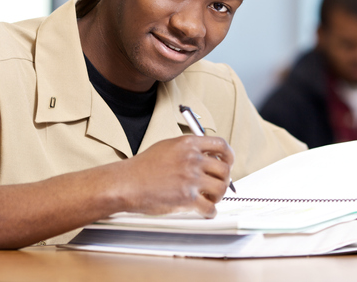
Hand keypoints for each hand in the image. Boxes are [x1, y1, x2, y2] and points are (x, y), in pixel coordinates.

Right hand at [116, 135, 234, 217]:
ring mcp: (190, 179)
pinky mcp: (186, 198)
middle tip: (218, 184)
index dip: (229, 155)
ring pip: (220, 188)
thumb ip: (188, 149)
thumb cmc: (142, 167)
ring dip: (218, 196)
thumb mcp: (167, 146)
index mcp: (188, 144)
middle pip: (224, 169)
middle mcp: (192, 159)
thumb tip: (205, 155)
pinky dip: (210, 212)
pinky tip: (204, 211)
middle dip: (224, 179)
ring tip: (209, 198)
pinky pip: (209, 207)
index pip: (220, 145)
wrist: (127, 183)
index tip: (228, 162)